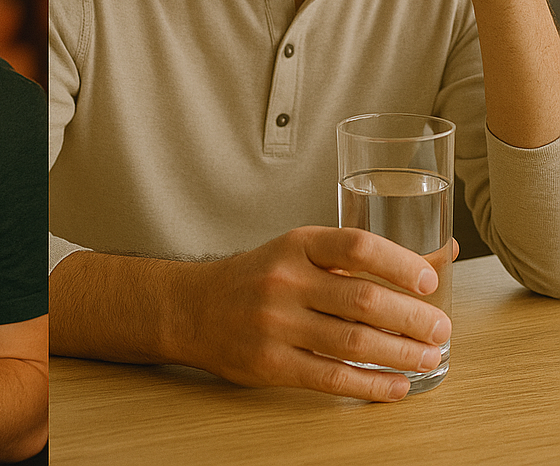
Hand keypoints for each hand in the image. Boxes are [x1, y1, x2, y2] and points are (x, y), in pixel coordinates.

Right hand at [176, 226, 450, 400]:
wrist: (194, 307)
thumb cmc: (256, 278)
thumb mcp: (295, 253)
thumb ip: (351, 259)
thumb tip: (436, 258)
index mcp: (295, 246)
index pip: (356, 246)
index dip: (399, 263)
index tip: (429, 281)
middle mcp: (285, 280)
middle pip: (363, 300)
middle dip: (412, 318)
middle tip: (440, 329)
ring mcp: (276, 323)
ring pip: (354, 342)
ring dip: (401, 354)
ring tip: (428, 357)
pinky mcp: (271, 363)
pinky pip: (332, 377)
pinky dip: (372, 385)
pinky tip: (397, 387)